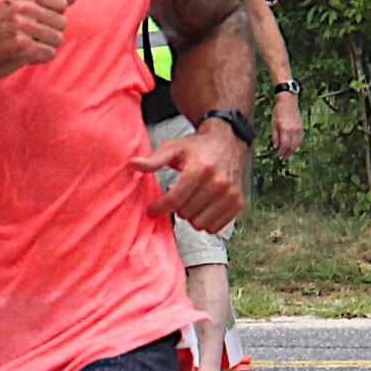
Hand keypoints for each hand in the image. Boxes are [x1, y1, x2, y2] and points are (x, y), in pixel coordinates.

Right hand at [0, 0, 70, 82]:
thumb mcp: (17, 8)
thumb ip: (47, 0)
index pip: (60, 4)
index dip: (52, 17)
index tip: (34, 23)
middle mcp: (21, 7)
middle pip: (61, 23)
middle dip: (50, 34)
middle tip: (29, 39)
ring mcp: (21, 26)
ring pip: (57, 39)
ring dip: (45, 47)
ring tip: (27, 47)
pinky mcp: (21, 46)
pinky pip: (49, 53)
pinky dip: (40, 58)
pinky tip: (24, 56)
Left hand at [130, 125, 246, 232]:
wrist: (226, 142)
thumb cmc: (196, 147)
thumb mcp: (173, 148)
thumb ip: (153, 160)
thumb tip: (133, 163)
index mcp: (200, 168)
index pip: (175, 199)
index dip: (160, 207)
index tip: (153, 209)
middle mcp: (218, 182)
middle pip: (186, 213)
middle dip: (177, 208)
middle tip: (179, 197)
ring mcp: (230, 194)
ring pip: (199, 224)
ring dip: (191, 216)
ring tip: (191, 201)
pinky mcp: (238, 203)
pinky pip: (214, 227)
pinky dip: (205, 221)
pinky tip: (203, 207)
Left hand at [270, 90, 304, 159]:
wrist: (288, 102)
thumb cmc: (278, 112)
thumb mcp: (273, 124)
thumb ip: (274, 136)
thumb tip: (276, 147)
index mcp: (285, 129)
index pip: (285, 145)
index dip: (282, 152)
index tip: (279, 156)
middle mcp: (293, 130)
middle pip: (292, 146)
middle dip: (287, 153)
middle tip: (283, 157)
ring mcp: (299, 129)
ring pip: (297, 144)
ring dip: (292, 150)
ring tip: (287, 154)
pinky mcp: (302, 127)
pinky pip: (300, 139)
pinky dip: (296, 144)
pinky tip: (293, 147)